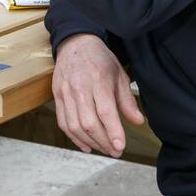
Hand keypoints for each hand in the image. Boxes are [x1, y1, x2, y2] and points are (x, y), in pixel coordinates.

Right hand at [52, 33, 144, 157]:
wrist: (75, 44)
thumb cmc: (100, 59)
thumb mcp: (119, 74)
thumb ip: (127, 100)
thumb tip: (138, 121)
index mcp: (98, 80)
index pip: (105, 111)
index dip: (113, 131)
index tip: (120, 146)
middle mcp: (80, 88)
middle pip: (89, 122)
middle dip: (103, 141)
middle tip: (115, 151)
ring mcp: (65, 93)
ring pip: (74, 125)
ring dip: (90, 142)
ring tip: (103, 149)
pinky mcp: (57, 97)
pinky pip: (63, 123)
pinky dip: (74, 138)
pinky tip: (86, 146)